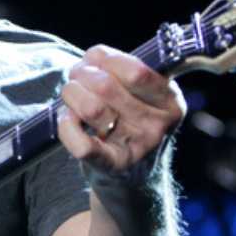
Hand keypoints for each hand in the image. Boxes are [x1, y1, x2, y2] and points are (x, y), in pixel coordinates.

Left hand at [57, 45, 185, 180]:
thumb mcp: (143, 96)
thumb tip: (92, 57)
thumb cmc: (132, 124)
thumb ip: (122, 71)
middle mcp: (157, 125)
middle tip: (76, 78)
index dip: (105, 59)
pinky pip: (82, 144)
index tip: (93, 61)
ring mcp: (136, 148)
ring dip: (72, 95)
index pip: (136, 71)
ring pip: (91, 108)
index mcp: (170, 101)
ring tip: (72, 98)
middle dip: (81, 75)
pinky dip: (66, 127)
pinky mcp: (112, 167)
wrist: (135, 178)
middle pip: (106, 85)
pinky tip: (68, 120)